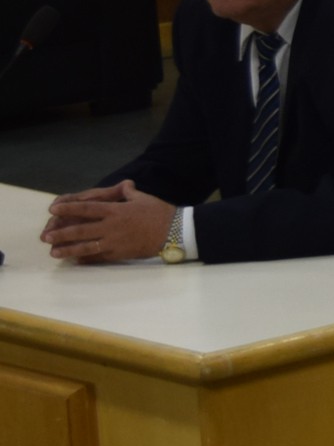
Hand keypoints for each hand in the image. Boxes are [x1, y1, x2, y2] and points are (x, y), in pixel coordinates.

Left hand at [42, 180, 174, 263]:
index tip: (52, 210)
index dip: (67, 208)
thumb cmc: (160, 212)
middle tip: (45, 237)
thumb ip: (128, 193)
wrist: (176, 231)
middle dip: (61, 233)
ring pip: (86, 246)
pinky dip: (86, 259)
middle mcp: (111, 226)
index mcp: (115, 210)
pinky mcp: (121, 253)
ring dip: (68, 249)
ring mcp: (115, 241)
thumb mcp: (143, 198)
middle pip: (81, 230)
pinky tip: (75, 260)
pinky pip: (99, 257)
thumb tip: (124, 185)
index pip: (86, 208)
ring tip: (53, 253)